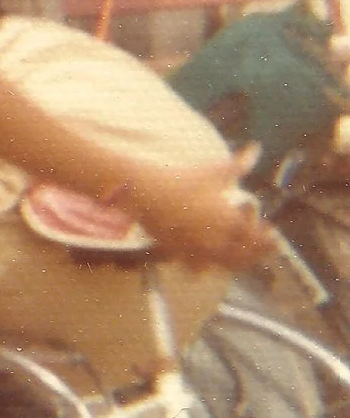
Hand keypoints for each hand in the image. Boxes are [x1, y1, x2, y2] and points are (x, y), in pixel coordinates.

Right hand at [124, 153, 272, 272]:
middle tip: (262, 249)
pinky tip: (204, 266)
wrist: (146, 191)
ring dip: (235, 263)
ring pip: (224, 266)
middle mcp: (216, 239)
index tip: (272, 232)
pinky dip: (204, 269)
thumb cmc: (182, 179)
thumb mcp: (214, 171)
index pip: (258, 238)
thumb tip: (256, 148)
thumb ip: (239, 164)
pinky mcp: (178, 251)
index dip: (268, 238)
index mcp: (230, 221)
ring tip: (236, 257)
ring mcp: (197, 248)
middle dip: (257, 254)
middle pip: (245, 256)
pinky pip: (196, 268)